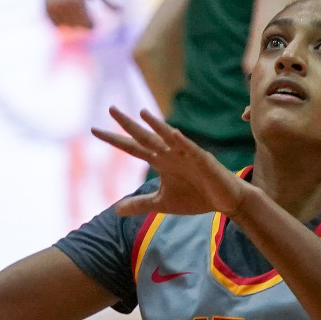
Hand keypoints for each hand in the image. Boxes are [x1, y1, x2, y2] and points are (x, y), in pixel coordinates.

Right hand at [46, 0, 116, 28]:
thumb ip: (107, 1)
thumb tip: (121, 11)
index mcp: (78, 2)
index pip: (88, 25)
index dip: (93, 25)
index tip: (95, 20)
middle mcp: (64, 6)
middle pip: (77, 28)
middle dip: (82, 25)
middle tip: (84, 16)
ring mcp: (53, 8)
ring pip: (66, 28)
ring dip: (71, 24)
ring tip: (74, 12)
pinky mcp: (46, 9)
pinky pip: (56, 25)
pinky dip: (61, 22)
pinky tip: (65, 12)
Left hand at [93, 107, 249, 217]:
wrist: (226, 201)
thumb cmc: (196, 197)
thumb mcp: (161, 203)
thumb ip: (139, 204)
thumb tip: (115, 211)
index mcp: (160, 161)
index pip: (132, 148)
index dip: (114, 140)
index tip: (94, 130)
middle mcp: (170, 153)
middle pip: (145, 137)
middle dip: (128, 124)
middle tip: (111, 108)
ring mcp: (186, 155)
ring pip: (168, 138)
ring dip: (156, 126)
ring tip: (142, 114)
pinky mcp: (203, 161)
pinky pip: (192, 149)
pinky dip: (183, 142)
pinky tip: (175, 134)